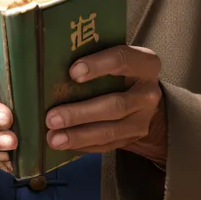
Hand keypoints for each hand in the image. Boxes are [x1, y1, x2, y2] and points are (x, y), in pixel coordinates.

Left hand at [45, 45, 166, 167]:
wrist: (144, 92)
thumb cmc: (119, 67)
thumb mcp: (115, 54)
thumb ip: (94, 55)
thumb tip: (56, 61)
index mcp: (145, 63)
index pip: (122, 60)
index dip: (97, 65)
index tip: (72, 73)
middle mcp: (148, 92)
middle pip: (115, 104)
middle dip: (80, 113)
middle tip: (51, 117)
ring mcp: (143, 118)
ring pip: (110, 130)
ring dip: (79, 135)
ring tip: (53, 137)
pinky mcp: (134, 137)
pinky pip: (107, 144)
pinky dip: (83, 145)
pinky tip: (64, 144)